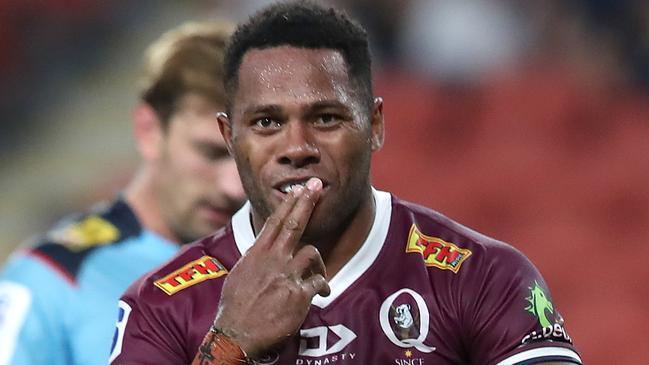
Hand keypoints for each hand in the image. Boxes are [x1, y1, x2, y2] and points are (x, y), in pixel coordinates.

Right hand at [213, 177, 330, 357]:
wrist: (236, 334)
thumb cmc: (235, 308)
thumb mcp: (239, 276)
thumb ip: (254, 261)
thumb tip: (259, 252)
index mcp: (257, 255)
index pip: (274, 223)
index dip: (289, 204)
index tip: (298, 189)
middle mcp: (272, 260)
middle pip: (294, 225)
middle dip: (307, 203)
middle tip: (317, 186)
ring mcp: (286, 276)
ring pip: (312, 253)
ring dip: (318, 264)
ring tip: (317, 276)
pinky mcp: (298, 294)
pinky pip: (319, 282)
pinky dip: (323, 286)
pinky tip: (321, 293)